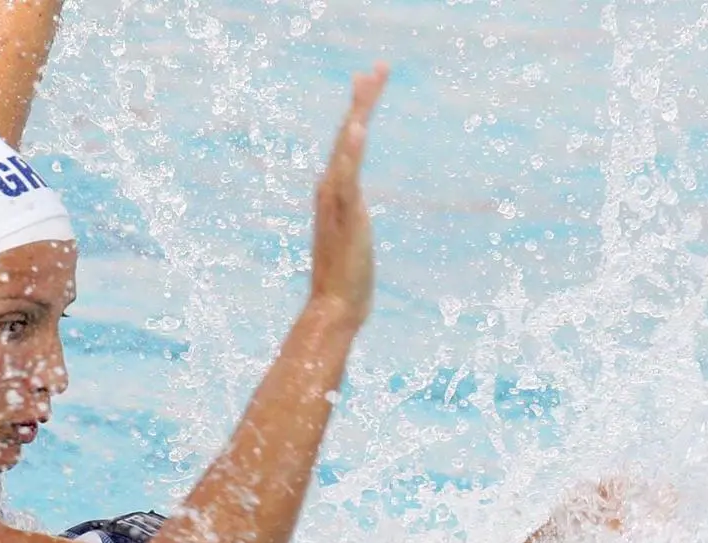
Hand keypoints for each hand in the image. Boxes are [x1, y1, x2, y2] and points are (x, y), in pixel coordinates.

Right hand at [310, 63, 388, 329]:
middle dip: (363, 100)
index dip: (359, 114)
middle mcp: (330, 190)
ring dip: (359, 113)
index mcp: (334, 194)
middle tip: (377, 68)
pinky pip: (348, 177)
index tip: (368, 84)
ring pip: (347, 147)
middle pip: (348, 135)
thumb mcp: (353, 243)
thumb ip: (353, 226)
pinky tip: (359, 127)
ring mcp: (335, 201)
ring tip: (369, 81)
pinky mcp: (345, 215)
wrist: (333, 308)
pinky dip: (352, 151)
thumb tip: (355, 223)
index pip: (349, 145)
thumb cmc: (345, 284)